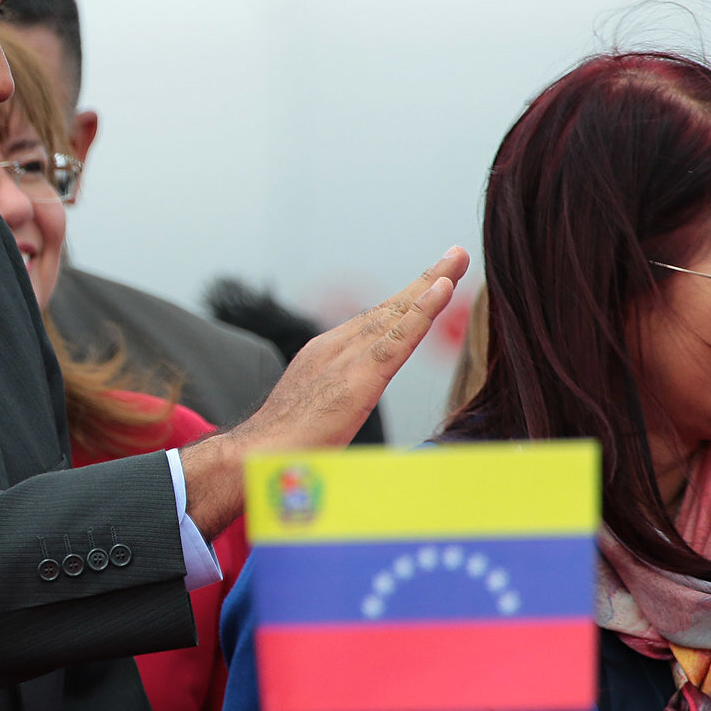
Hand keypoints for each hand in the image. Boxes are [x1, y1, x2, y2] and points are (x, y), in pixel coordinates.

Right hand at [181, 248, 467, 534]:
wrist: (255, 454)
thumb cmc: (282, 448)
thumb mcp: (314, 417)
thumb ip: (335, 407)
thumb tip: (344, 419)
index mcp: (325, 356)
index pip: (373, 323)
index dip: (404, 302)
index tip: (431, 284)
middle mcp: (335, 348)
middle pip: (388, 309)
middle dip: (424, 281)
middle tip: (455, 256)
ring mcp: (346, 359)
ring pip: (397, 314)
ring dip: (431, 284)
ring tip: (456, 260)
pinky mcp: (359, 377)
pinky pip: (399, 338)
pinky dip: (423, 311)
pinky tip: (442, 290)